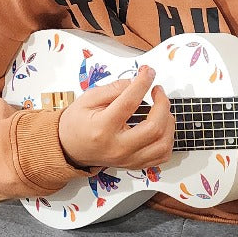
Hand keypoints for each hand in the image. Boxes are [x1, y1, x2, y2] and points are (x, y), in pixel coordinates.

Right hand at [57, 65, 173, 169]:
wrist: (68, 148)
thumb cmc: (77, 124)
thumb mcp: (88, 99)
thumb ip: (113, 89)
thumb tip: (136, 82)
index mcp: (102, 128)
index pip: (129, 102)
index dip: (143, 83)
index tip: (148, 72)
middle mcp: (117, 147)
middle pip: (154, 128)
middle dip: (162, 104)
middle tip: (157, 91)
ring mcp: (128, 159)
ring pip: (162, 145)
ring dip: (168, 123)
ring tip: (161, 109)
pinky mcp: (134, 164)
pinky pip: (161, 156)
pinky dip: (167, 140)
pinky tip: (161, 127)